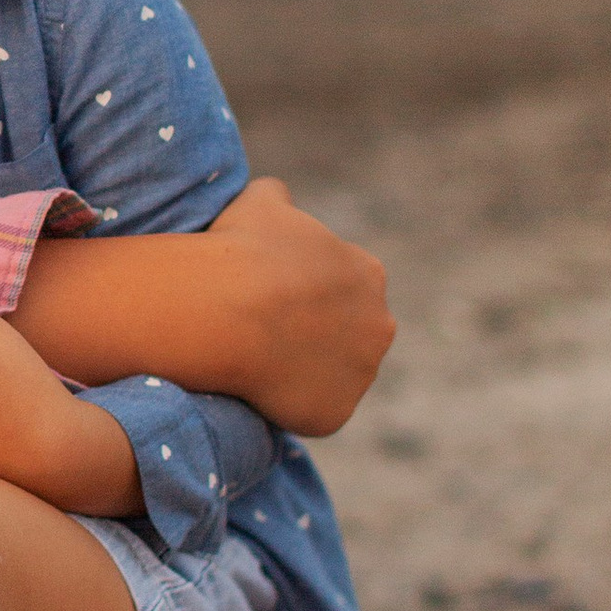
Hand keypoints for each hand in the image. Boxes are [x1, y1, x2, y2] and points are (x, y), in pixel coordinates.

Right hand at [203, 178, 393, 436]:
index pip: (344, 289)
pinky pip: (313, 412)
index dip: (307, 294)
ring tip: (260, 363)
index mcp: (368, 274)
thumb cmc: (244, 250)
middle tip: (267, 333)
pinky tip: (259, 389)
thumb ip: (280, 199)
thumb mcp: (261, 201)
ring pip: (332, 376)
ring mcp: (361, 374)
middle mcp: (379, 325)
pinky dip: (290, 406)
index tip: (274, 297)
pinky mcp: (336, 413)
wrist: (230, 311)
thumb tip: (278, 197)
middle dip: (317, 335)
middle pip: (350, 335)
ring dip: (306, 372)